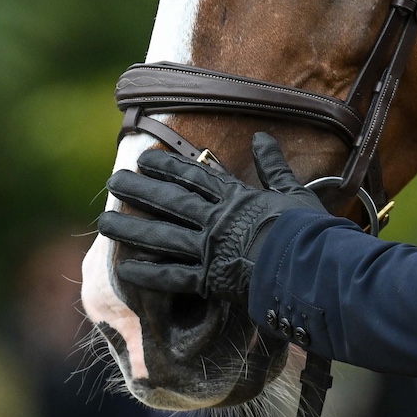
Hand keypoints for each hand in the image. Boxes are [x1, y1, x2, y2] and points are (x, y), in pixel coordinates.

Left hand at [100, 131, 326, 304]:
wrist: (313, 266)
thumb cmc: (308, 230)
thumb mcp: (293, 191)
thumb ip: (273, 166)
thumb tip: (261, 137)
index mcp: (237, 198)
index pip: (195, 176)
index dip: (168, 166)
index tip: (145, 158)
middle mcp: (216, 220)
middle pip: (171, 201)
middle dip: (140, 190)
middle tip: (113, 182)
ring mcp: (210, 249)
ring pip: (163, 236)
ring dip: (132, 229)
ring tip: (104, 222)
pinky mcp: (211, 280)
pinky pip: (174, 277)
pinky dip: (150, 275)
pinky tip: (126, 269)